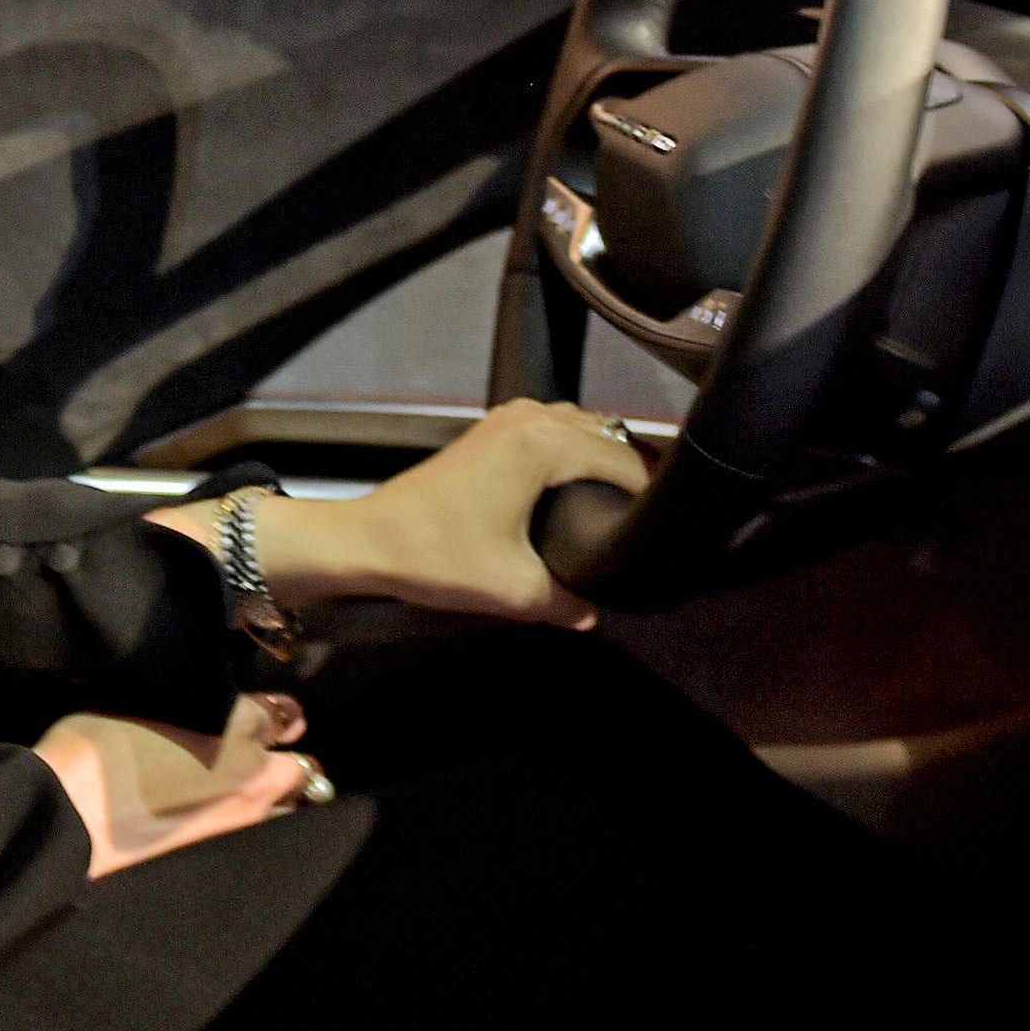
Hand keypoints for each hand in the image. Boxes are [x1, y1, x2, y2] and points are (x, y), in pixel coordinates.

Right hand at [33, 692, 320, 877]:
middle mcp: (252, 773)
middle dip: (293, 765)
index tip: (278, 718)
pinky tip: (228, 825)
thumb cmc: (95, 748)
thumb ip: (190, 711)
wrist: (70, 817)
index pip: (284, 716)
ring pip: (287, 811)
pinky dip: (254, 830)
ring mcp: (240, 821)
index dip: (283, 716)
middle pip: (303, 771)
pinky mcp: (222, 856)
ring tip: (251, 798)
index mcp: (236, 724)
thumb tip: (201, 716)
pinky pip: (257, 838)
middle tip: (270, 761)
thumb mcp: (145, 706)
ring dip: (279, 802)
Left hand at [153, 401, 645, 632]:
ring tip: (618, 511)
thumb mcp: (513, 590)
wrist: (368, 539)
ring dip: (604, 461)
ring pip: (585, 428)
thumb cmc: (433, 555)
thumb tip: (596, 613)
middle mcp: (533, 417)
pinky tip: (577, 493)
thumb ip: (567, 603)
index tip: (661, 536)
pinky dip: (574, 452)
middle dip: (632, 479)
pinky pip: (555, 428)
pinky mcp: (493, 428)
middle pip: (612, 440)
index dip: (650, 501)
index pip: (627, 464)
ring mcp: (510, 417)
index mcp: (545, 444)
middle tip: (643, 529)